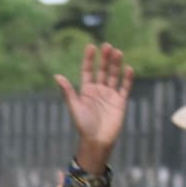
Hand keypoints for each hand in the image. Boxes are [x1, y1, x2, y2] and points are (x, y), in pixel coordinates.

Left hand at [55, 43, 134, 173]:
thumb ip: (68, 91)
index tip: (91, 46)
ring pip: (114, 75)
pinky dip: (127, 78)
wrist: (96, 141)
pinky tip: (129, 68)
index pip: (88, 71)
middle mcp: (99, 90)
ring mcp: (110, 95)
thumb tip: (57, 76)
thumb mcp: (74, 107)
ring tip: (117, 52)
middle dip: (105, 58)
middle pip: (102, 70)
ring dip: (116, 64)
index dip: (89, 59)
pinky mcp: (120, 102)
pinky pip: (125, 87)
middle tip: (107, 46)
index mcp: (86, 90)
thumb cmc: (83, 125)